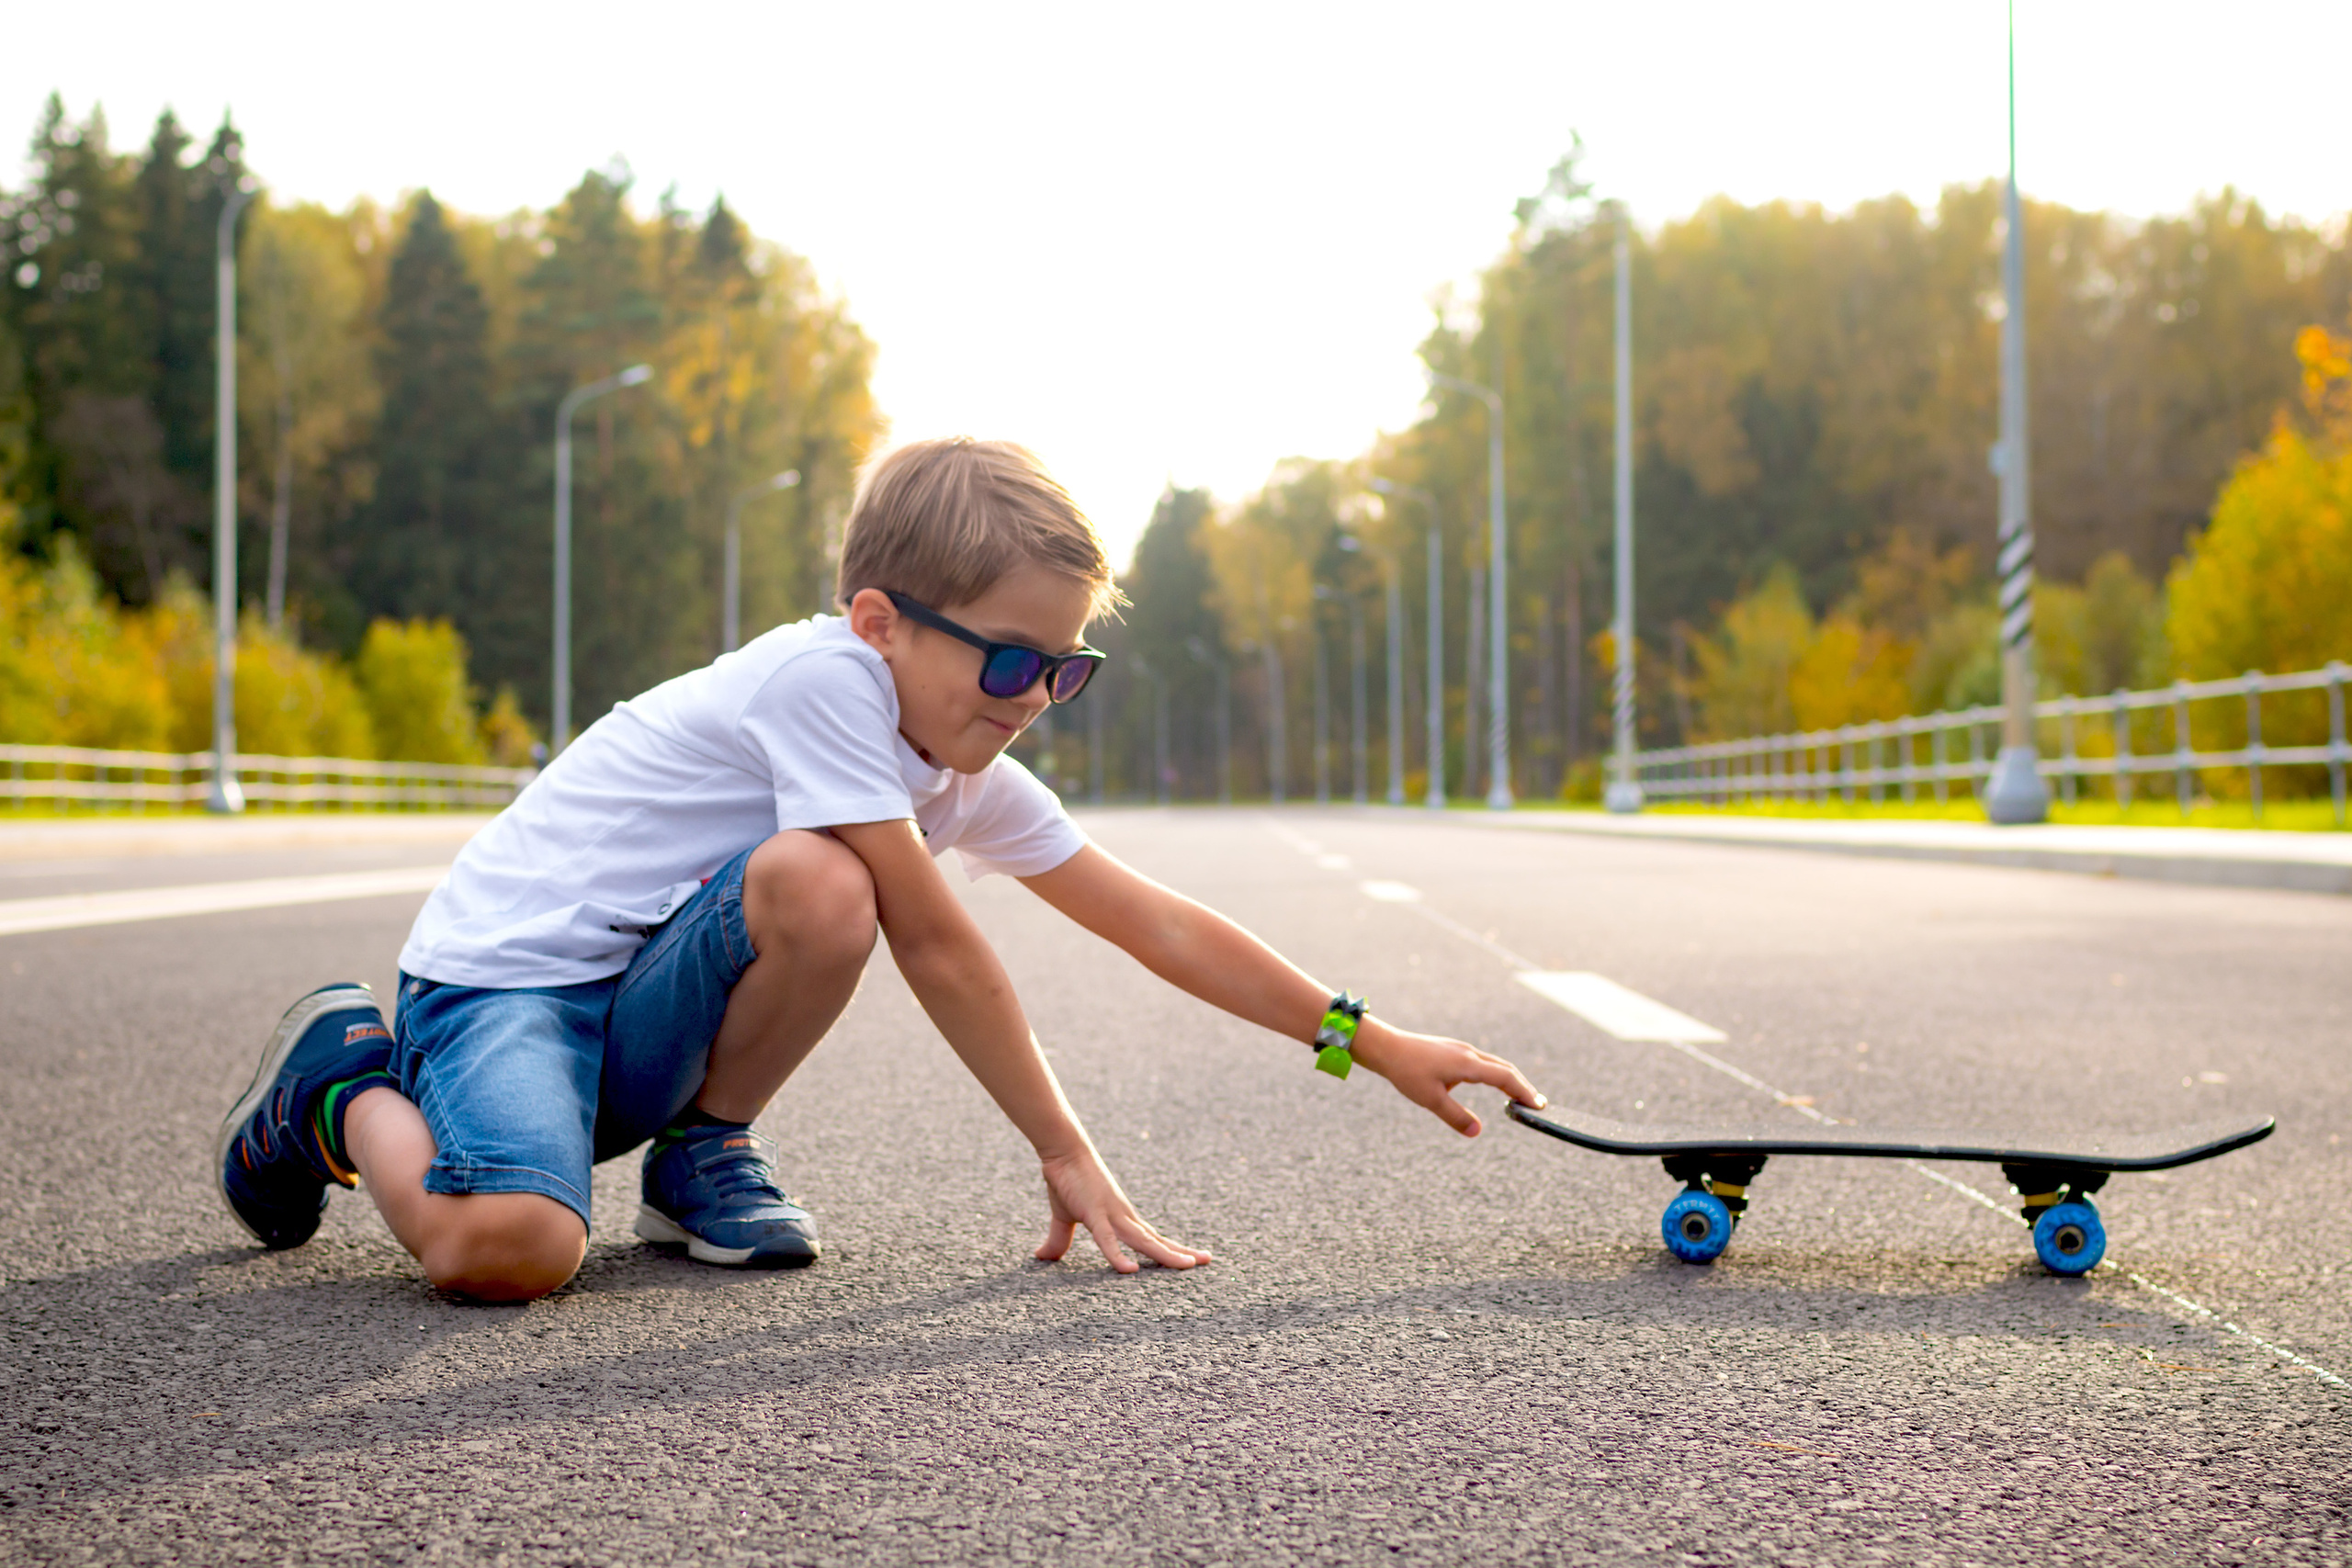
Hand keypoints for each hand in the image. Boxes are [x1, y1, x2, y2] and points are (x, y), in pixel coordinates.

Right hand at [1034, 1146, 1213, 1273]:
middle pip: (1157, 1240)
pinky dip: (1118, 1255)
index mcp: (1120, 1219)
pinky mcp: (1095, 1214)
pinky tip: (1130, 1270)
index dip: (1171, 1249)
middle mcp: (1124, 1217)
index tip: (1193, 1259)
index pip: (1152, 1238)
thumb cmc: (1066, 1181)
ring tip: (1188, 1265)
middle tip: (1209, 1261)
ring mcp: (1113, 1215)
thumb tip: (1042, 1257)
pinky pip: (1108, 1239)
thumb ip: (1059, 1240)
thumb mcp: (1063, 1217)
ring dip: (1165, 1254)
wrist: (1063, 1151)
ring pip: (1143, 1241)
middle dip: (1181, 1252)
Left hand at [1348, 1017, 1545, 1136]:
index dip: (1524, 1092)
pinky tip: (1493, 1082)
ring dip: (1510, 1079)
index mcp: (1467, 1064)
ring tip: (1520, 1096)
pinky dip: (1496, 1073)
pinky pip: (1483, 1061)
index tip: (1538, 1106)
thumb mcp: (1430, 1099)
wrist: (1387, 1047)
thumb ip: (1455, 1116)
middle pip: (1505, 1069)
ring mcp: (1462, 1049)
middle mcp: (1469, 1053)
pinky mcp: (1454, 1049)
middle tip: (1538, 1104)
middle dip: (1523, 1086)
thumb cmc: (1407, 1072)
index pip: (1505, 1078)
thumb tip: (1477, 1132)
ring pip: (1495, 1063)